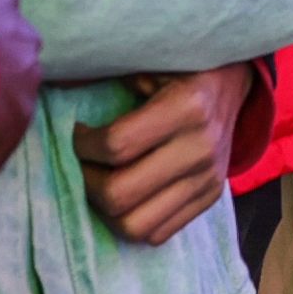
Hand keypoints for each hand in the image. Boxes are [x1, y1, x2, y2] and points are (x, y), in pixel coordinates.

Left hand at [75, 69, 248, 244]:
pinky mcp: (209, 198)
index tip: (79, 132)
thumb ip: (110, 71)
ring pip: (136, 226)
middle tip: (85, 161)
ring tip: (101, 182)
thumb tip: (59, 81)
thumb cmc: (183, 67)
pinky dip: (132, 220)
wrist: (233, 82)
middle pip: (120, 194)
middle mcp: (200, 149)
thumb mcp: (151, 59)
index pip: (116, 145)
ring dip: (105, 209)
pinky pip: (158, 233)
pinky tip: (126, 194)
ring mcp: (207, 180)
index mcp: (187, 107)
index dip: (84, 144)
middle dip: (87, 181)